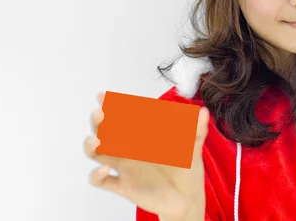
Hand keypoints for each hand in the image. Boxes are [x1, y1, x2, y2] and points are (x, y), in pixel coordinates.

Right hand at [84, 92, 209, 220]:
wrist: (187, 198)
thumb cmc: (186, 168)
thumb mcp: (193, 148)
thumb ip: (197, 131)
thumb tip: (203, 112)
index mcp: (144, 135)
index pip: (125, 116)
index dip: (113, 105)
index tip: (103, 96)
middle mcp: (131, 148)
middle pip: (106, 131)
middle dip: (99, 121)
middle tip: (100, 114)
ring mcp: (126, 167)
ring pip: (99, 154)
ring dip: (92, 146)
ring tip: (96, 141)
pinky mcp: (125, 186)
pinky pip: (103, 182)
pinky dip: (97, 176)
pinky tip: (104, 170)